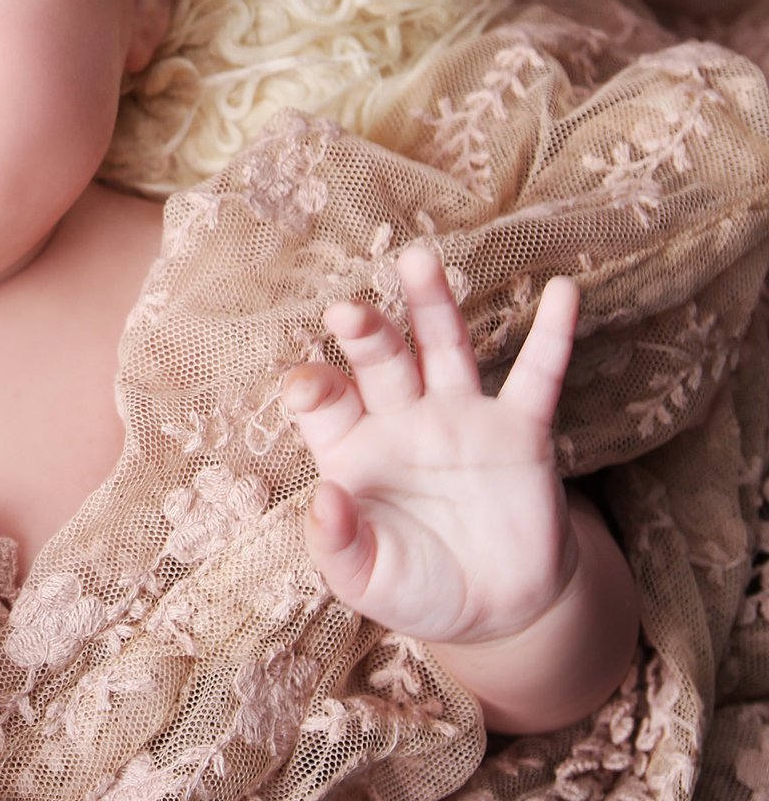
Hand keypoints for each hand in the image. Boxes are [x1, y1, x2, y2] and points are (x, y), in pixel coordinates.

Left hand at [283, 244, 582, 644]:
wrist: (498, 609)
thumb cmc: (416, 587)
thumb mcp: (365, 581)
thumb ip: (337, 545)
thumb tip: (323, 498)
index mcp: (352, 447)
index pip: (324, 401)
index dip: (311, 389)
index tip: (304, 389)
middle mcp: (401, 418)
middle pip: (379, 360)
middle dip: (365, 333)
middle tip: (347, 311)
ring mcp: (461, 417)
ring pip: (444, 347)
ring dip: (431, 305)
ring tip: (419, 259)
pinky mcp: (520, 432)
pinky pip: (537, 376)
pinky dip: (552, 336)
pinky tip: (563, 293)